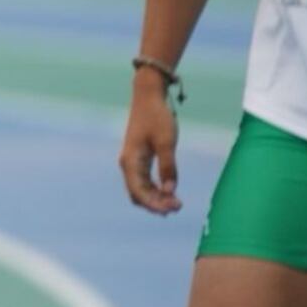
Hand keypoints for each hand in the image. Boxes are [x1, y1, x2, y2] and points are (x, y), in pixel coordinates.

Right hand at [117, 76, 182, 215]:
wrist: (148, 98)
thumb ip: (168, 167)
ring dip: (156, 199)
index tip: (174, 208)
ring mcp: (133, 163)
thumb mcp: (166, 142)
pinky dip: (156, 190)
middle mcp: (128, 165)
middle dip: (155, 204)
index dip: (155, 204)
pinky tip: (170, 193)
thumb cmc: (157, 117)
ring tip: (176, 203)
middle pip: (138, 194)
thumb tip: (170, 191)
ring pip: (140, 190)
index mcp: (131, 161)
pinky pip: (144, 182)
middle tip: (178, 207)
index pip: (139, 191)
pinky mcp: (139, 159)